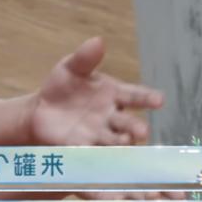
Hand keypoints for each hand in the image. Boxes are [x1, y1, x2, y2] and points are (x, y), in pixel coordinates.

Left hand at [29, 37, 162, 146]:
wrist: (41, 109)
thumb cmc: (64, 86)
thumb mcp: (72, 67)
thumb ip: (85, 57)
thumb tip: (98, 41)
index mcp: (114, 94)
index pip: (135, 95)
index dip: (148, 98)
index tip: (159, 100)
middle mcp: (112, 117)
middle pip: (128, 123)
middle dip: (135, 128)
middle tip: (143, 132)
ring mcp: (98, 135)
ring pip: (114, 142)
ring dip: (120, 145)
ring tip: (123, 143)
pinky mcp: (82, 149)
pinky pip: (91, 155)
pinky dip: (94, 157)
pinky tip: (96, 161)